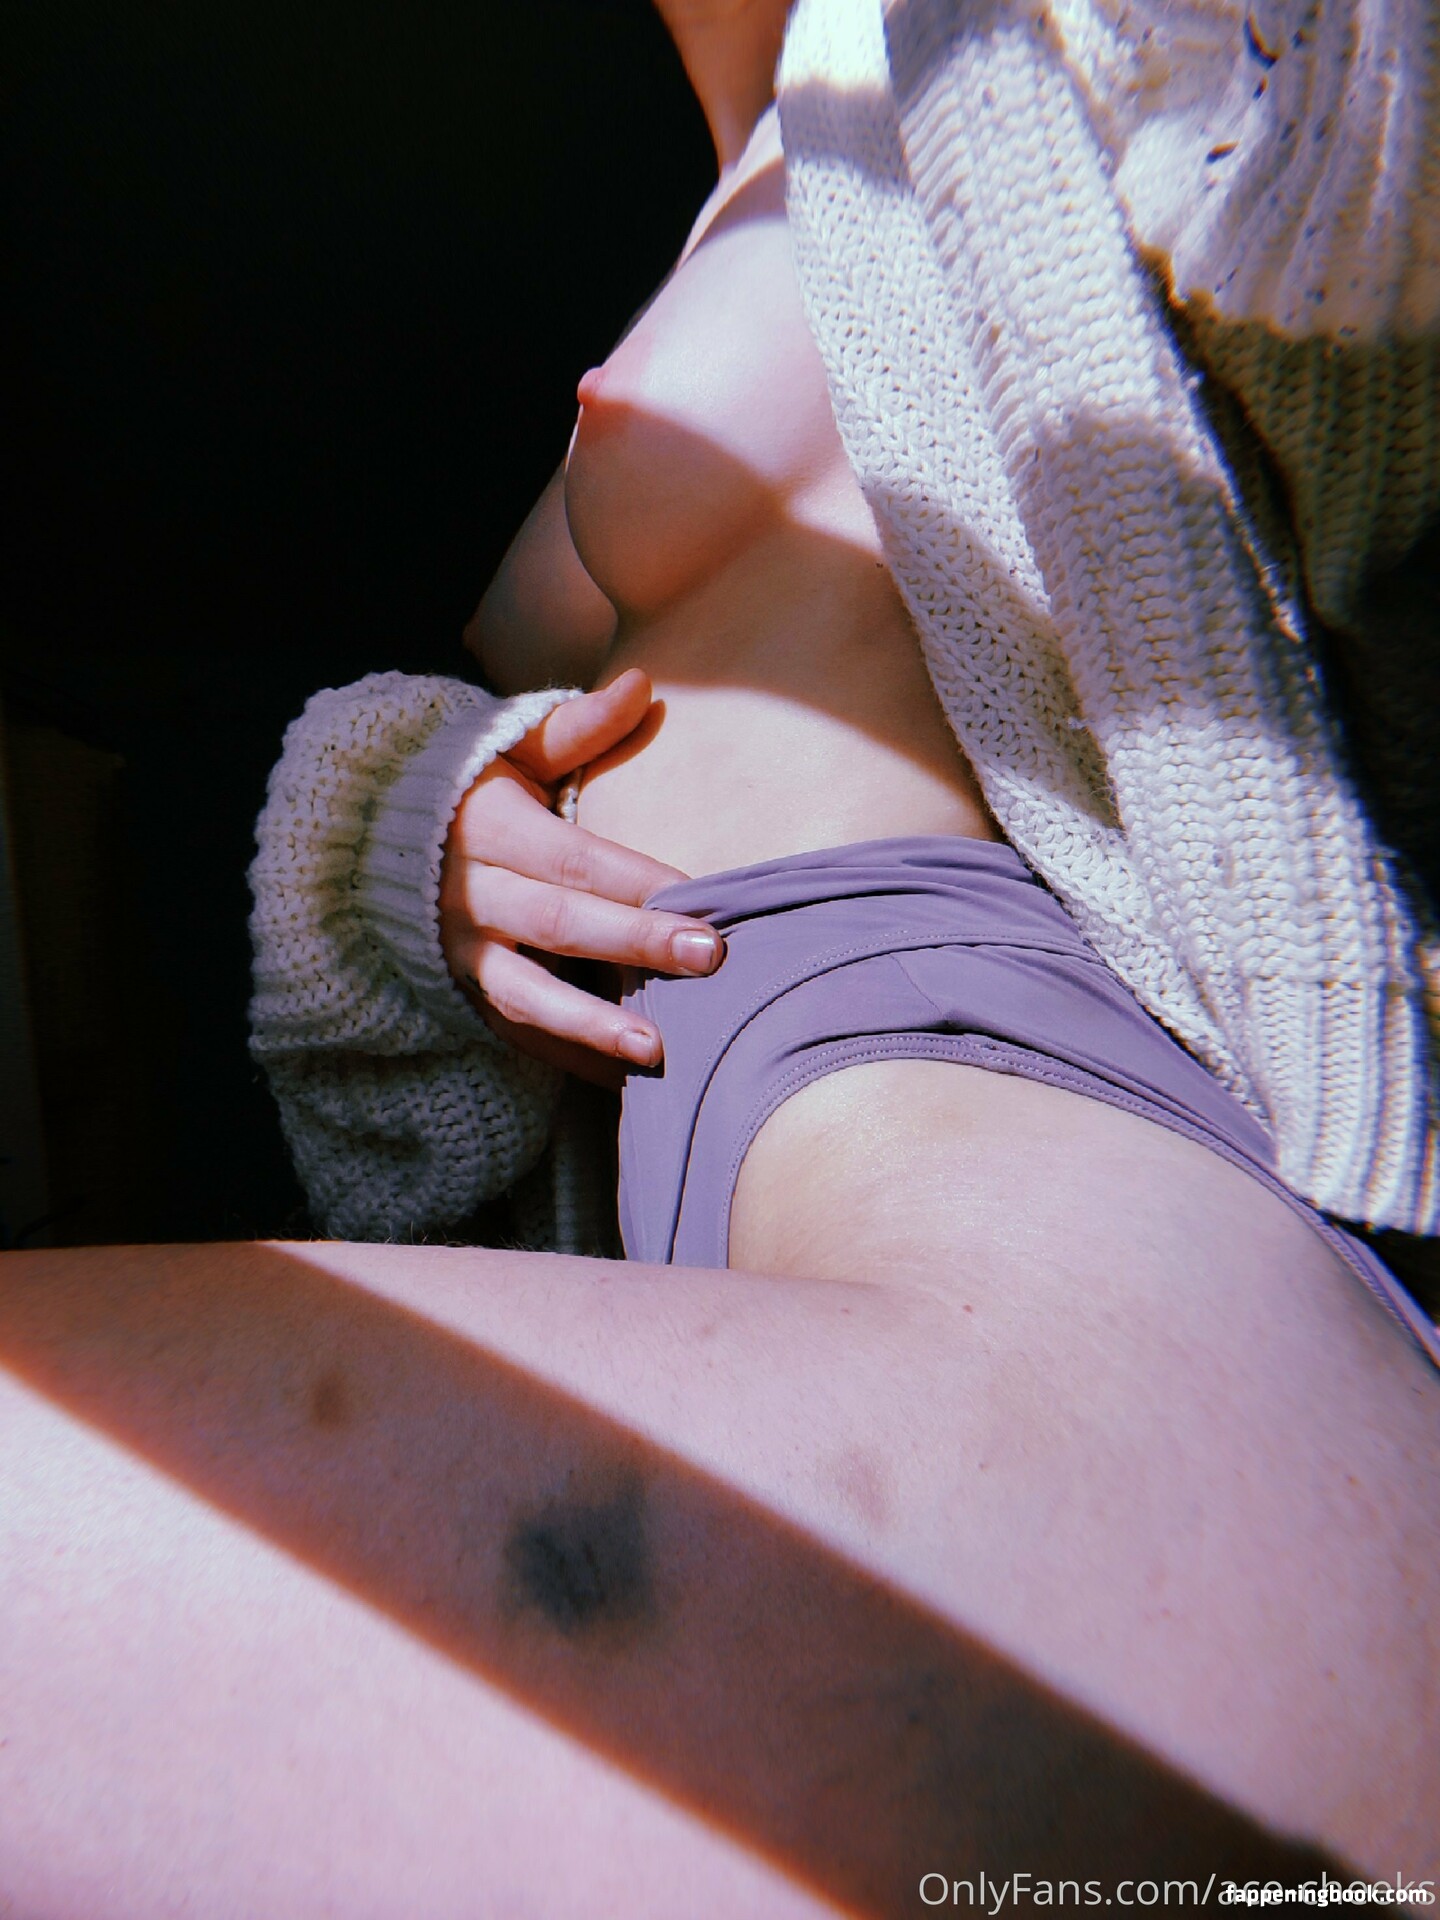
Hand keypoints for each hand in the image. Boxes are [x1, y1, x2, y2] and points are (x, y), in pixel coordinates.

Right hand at [439, 668, 722, 1085]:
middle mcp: (470, 894)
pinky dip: (569, 1060)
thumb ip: (577, 727)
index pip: (573, 858)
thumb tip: (640, 685)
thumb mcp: (514, 747)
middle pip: (558, 924)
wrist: (378, 841)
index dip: (636, 880)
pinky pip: (517, 1035)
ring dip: (592, 1025)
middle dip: (633, 945)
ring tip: (656, 1049)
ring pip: (527, 994)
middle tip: (708, 959)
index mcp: (489, 827)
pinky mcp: (462, 993)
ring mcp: (462, 952)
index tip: (702, 896)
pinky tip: (626, 1083)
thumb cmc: (473, 787)